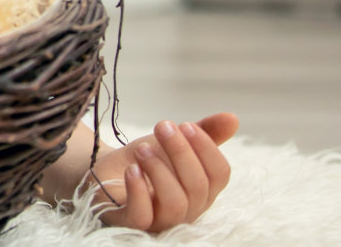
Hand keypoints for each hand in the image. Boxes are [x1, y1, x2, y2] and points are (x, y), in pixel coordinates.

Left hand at [91, 113, 238, 232]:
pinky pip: (142, 217)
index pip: (219, 175)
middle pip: (197, 187)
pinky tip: (132, 170)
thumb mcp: (173, 140)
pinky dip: (138, 191)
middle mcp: (187, 208)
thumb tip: (233, 118)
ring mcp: (160, 218)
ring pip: (175, 204)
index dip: (206, 148)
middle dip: (180, 152)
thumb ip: (204, 131)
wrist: (107, 169)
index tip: (185, 125)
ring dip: (159, 170)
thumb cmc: (147, 158)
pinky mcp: (133, 222)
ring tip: (142, 149)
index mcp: (202, 189)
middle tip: (161, 126)